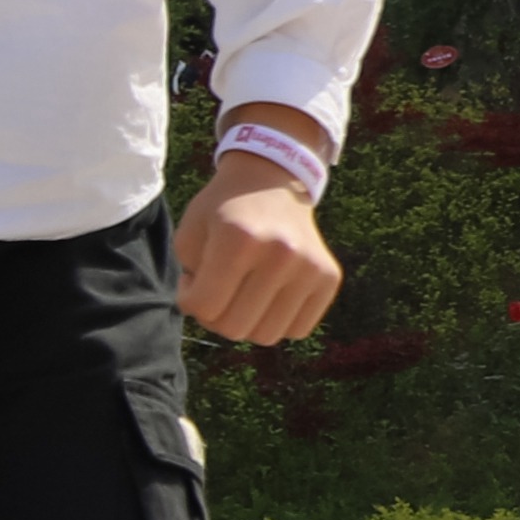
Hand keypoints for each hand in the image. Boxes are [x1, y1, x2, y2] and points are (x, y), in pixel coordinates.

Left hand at [178, 142, 344, 345]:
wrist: (271, 183)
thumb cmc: (221, 213)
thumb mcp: (189, 236)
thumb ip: (189, 282)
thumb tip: (213, 318)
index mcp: (238, 238)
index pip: (204, 306)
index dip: (189, 299)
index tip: (193, 279)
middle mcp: (280, 253)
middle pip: (234, 327)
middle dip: (214, 316)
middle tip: (216, 289)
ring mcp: (310, 267)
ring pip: (266, 336)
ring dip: (245, 323)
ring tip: (241, 293)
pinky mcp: (330, 278)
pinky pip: (297, 330)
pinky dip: (275, 321)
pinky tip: (267, 296)